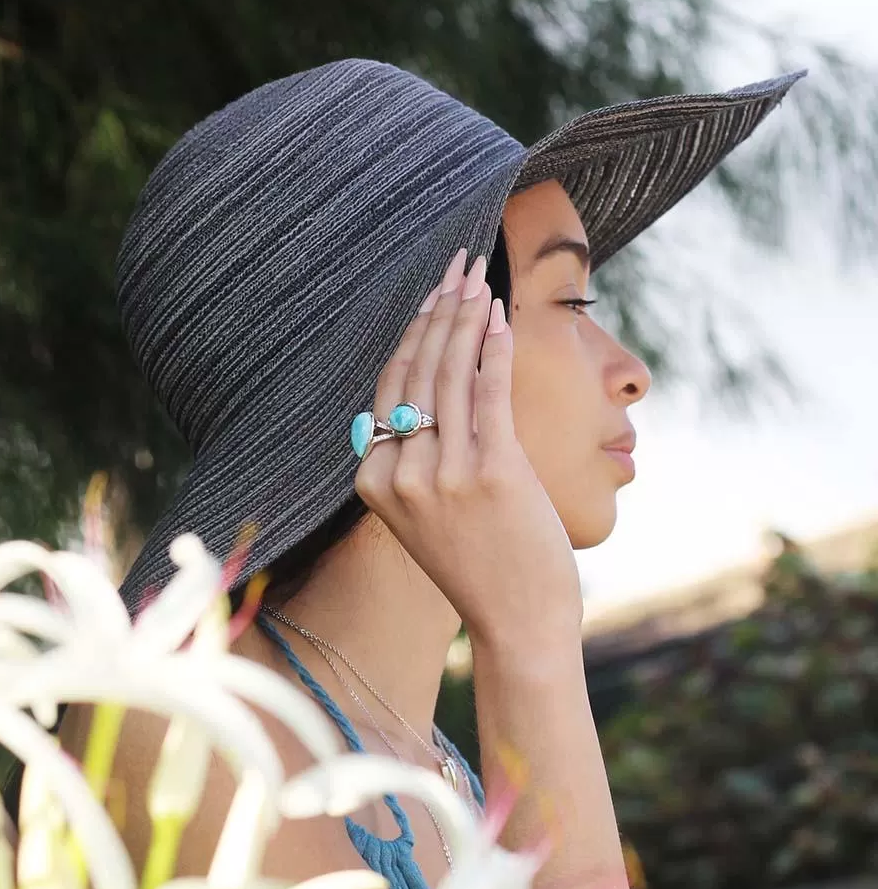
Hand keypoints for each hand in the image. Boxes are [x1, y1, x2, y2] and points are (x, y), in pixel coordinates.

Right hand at [354, 247, 582, 647]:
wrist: (517, 622)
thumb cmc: (479, 563)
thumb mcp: (425, 512)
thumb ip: (414, 457)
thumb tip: (423, 394)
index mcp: (373, 482)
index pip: (389, 390)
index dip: (411, 336)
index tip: (431, 296)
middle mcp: (398, 474)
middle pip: (416, 374)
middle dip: (438, 311)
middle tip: (456, 266)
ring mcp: (442, 475)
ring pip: (450, 376)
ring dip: (465, 319)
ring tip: (477, 279)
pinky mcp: (491, 472)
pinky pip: (488, 394)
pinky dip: (494, 350)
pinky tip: (499, 317)